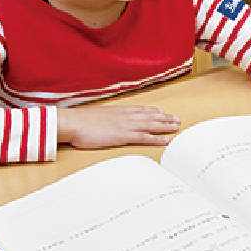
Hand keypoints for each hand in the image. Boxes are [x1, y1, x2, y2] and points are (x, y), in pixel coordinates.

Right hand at [57, 105, 179, 148]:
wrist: (74, 123)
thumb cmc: (81, 121)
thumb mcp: (96, 115)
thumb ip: (105, 117)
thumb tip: (106, 120)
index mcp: (119, 110)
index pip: (141, 109)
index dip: (153, 111)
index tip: (162, 112)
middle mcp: (126, 116)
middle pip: (150, 116)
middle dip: (165, 118)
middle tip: (176, 119)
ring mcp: (126, 126)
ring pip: (151, 125)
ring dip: (165, 126)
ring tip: (176, 127)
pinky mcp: (124, 136)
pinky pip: (145, 138)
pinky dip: (157, 139)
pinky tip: (165, 140)